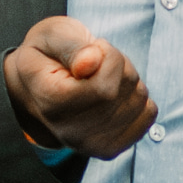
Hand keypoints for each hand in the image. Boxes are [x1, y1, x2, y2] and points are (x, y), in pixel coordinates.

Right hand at [4, 17, 156, 158]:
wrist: (34, 87)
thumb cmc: (46, 54)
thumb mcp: (50, 35)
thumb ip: (70, 45)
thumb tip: (92, 62)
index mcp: (51, 102)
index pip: (105, 86)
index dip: (107, 54)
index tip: (89, 50)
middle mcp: (70, 131)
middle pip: (126, 88)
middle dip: (119, 65)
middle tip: (94, 63)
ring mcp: (91, 144)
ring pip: (140, 98)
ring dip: (127, 80)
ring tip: (101, 77)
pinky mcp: (109, 148)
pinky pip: (148, 114)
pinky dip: (136, 97)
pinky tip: (113, 94)